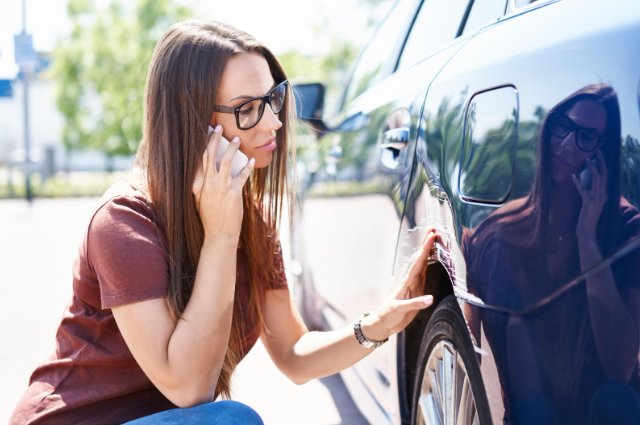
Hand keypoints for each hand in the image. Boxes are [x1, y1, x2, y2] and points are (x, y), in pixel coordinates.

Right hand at [192, 124, 254, 241]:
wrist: (218, 235)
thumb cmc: (210, 218)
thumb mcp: (199, 200)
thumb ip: (200, 185)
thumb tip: (204, 169)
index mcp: (196, 185)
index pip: (198, 160)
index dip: (202, 145)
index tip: (206, 132)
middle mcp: (207, 184)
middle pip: (210, 156)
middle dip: (215, 139)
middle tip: (220, 127)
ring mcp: (220, 188)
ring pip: (226, 161)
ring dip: (232, 148)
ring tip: (237, 139)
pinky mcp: (233, 194)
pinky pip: (241, 175)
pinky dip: (247, 166)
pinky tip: (251, 160)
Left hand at [362, 229, 436, 340]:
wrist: (383, 323)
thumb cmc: (389, 315)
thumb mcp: (400, 310)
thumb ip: (415, 304)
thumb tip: (430, 298)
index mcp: (407, 283)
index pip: (419, 262)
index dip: (426, 249)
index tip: (431, 236)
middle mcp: (411, 281)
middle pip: (422, 259)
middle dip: (427, 244)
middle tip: (433, 229)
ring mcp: (414, 285)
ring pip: (424, 264)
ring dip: (429, 252)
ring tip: (434, 240)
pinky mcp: (417, 291)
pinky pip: (425, 275)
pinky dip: (430, 265)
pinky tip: (434, 260)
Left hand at [571, 150, 607, 241]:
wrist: (587, 231)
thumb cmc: (590, 219)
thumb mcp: (597, 206)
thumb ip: (602, 198)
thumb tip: (605, 193)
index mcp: (605, 194)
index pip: (606, 176)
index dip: (604, 165)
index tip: (600, 155)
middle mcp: (603, 195)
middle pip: (604, 174)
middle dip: (601, 162)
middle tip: (597, 151)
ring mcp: (596, 198)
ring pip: (596, 179)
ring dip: (591, 168)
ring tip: (586, 159)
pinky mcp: (588, 202)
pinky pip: (583, 190)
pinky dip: (578, 182)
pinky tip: (573, 176)